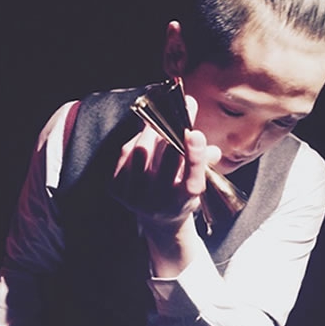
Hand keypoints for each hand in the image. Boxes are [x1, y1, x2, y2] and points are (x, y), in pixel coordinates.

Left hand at [112, 95, 220, 231]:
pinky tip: (145, 139)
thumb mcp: (198, 179)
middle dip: (173, 129)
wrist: (159, 217)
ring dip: (152, 132)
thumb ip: (204, 160)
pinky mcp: (117, 189)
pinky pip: (125, 154)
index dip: (194, 155)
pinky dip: (136, 140)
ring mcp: (135, 197)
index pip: (192, 179)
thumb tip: (207, 145)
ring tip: (160, 124)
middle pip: (167, 160)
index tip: (194, 133)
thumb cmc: (181, 190)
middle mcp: (159, 202)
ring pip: (141, 152)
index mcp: (184, 201)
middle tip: (182, 108)